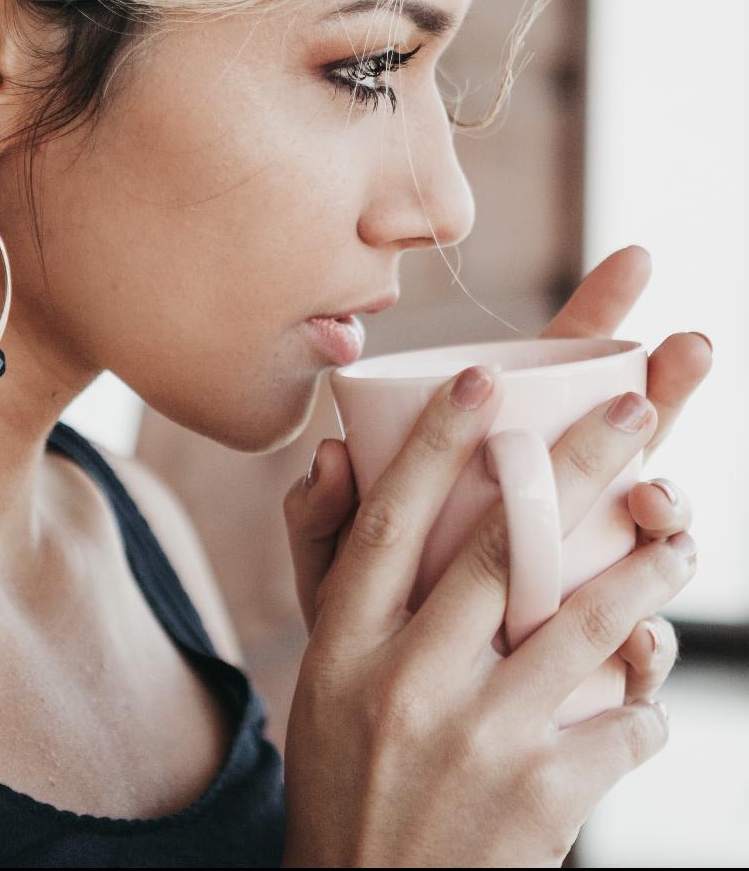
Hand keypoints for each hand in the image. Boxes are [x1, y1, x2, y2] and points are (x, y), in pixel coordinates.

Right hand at [280, 360, 695, 866]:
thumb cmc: (350, 770)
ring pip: (585, 626)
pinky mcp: (543, 801)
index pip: (392, 522)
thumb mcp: (321, 673)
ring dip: (647, 573)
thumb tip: (332, 455)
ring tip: (679, 537)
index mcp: (345, 645)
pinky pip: (623, 724)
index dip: (437, 443)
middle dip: (577, 467)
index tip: (484, 380)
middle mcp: (407, 682)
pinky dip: (644, 698)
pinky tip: (644, 687)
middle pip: (503, 551)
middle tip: (633, 410)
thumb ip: (326, 563)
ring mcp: (478, 742)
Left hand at [286, 243, 710, 664]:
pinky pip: (633, 642)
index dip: (594, 322)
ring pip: (645, 529)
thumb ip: (322, 518)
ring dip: (665, 503)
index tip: (637, 261)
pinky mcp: (591, 662)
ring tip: (657, 501)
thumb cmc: (356, 639)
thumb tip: (331, 457)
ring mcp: (578, 581)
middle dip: (663, 389)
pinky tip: (640, 633)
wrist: (378, 751)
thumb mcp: (328, 574)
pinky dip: (644, 636)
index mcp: (488, 476)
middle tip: (691, 347)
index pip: (545, 385)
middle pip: (616, 437)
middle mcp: (545, 515)